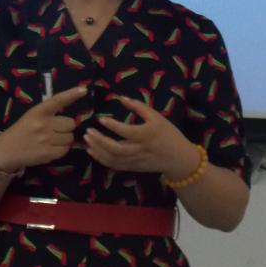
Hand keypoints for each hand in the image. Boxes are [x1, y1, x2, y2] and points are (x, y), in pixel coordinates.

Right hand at [0, 86, 85, 171]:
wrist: (7, 150)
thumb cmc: (22, 130)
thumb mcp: (32, 116)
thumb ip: (49, 114)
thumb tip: (73, 119)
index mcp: (38, 111)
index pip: (58, 100)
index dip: (71, 94)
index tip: (83, 89)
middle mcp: (42, 124)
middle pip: (70, 123)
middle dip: (66, 127)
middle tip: (56, 130)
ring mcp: (45, 140)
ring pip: (70, 137)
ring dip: (65, 139)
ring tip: (52, 140)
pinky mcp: (47, 154)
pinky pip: (65, 150)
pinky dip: (62, 149)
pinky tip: (51, 148)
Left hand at [84, 96, 199, 179]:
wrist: (178, 158)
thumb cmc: (168, 134)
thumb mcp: (157, 117)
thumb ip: (139, 107)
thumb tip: (121, 98)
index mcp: (147, 135)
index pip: (127, 132)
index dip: (113, 126)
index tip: (101, 119)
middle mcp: (140, 150)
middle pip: (116, 149)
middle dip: (100, 141)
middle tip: (88, 131)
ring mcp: (135, 161)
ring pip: (113, 159)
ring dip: (98, 151)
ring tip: (87, 140)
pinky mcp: (133, 168)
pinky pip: (114, 165)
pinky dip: (102, 159)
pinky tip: (93, 151)